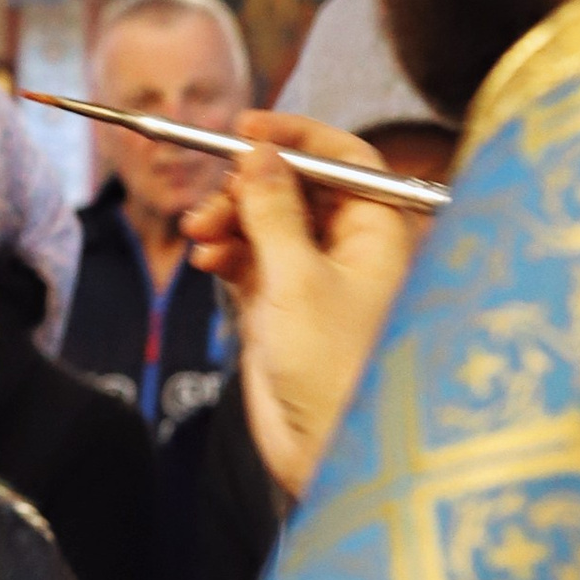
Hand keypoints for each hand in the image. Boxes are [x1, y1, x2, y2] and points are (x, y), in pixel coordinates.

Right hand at [183, 111, 423, 502]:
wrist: (324, 452)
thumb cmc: (334, 369)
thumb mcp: (297, 279)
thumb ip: (274, 210)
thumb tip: (260, 152)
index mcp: (378, 232)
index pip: (344, 159)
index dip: (297, 136)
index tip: (247, 127)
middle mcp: (351, 248)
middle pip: (299, 185)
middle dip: (251, 184)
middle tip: (215, 196)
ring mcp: (314, 277)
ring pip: (268, 220)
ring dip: (230, 218)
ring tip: (200, 235)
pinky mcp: (282, 306)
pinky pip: (250, 257)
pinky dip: (226, 250)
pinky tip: (206, 258)